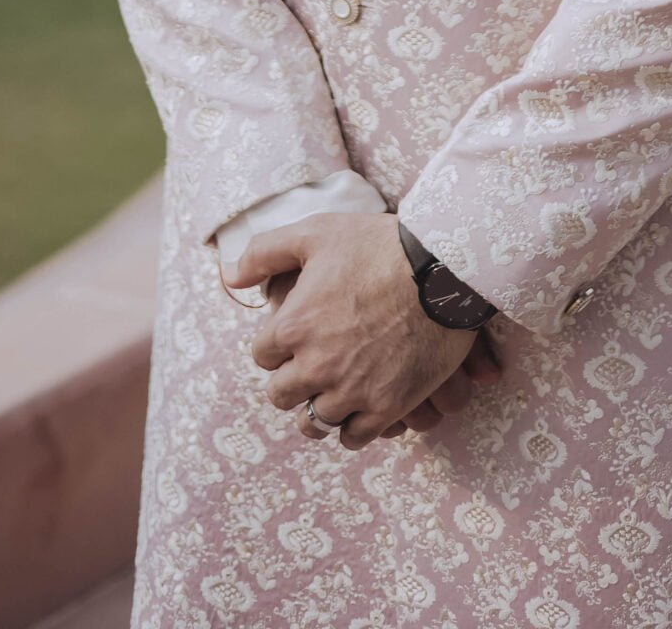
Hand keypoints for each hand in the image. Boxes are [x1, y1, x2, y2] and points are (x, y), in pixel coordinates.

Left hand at [253, 268, 501, 437]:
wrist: (442, 267)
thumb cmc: (377, 244)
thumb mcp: (315, 233)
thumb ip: (265, 252)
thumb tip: (229, 277)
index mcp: (293, 326)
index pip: (262, 356)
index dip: (276, 344)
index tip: (294, 337)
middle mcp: (316, 365)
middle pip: (282, 396)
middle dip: (291, 380)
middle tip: (310, 366)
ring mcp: (352, 390)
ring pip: (314, 423)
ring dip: (318, 408)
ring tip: (331, 392)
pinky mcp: (386, 407)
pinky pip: (353, 438)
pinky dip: (350, 427)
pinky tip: (358, 407)